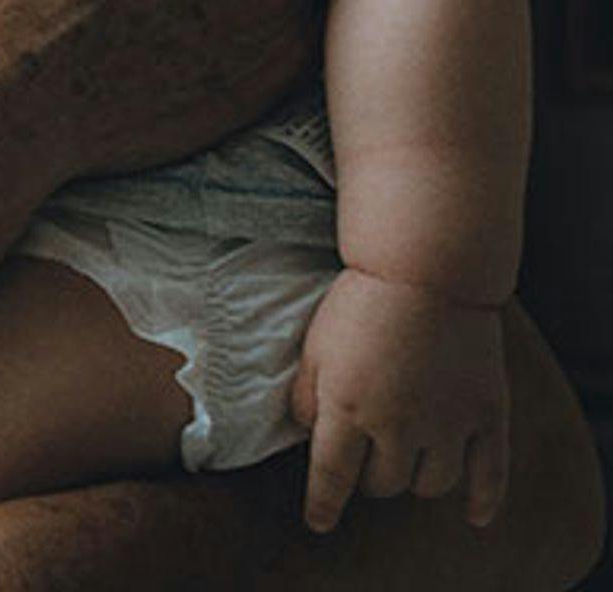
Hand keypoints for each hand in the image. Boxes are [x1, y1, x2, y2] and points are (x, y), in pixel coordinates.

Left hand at [295, 268, 510, 534]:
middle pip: (383, 483)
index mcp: (347, 409)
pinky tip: (474, 517)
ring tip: (406, 462)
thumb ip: (305, 398)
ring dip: (414, 479)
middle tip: (367, 457)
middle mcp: (398, 426)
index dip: (323, 505)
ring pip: (430, 484)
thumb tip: (307, 437)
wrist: (426, 272)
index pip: (331, 476)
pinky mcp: (487, 415)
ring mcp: (447, 423)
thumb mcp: (314, 348)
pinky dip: (483, 501)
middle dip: (370, 476)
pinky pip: (490, 475)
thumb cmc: (359, 305)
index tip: (319, 522)